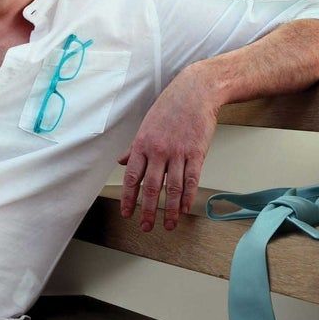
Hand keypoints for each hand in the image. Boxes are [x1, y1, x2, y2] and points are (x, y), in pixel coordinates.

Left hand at [119, 64, 220, 231]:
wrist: (195, 92)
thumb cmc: (170, 107)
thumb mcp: (146, 125)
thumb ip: (135, 147)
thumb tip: (122, 162)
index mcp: (142, 144)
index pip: (132, 177)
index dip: (128, 197)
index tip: (127, 213)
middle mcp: (158, 151)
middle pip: (151, 187)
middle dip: (147, 210)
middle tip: (145, 227)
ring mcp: (178, 153)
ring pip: (172, 188)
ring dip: (170, 210)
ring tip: (168, 225)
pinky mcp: (196, 153)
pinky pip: (191, 180)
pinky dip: (187, 198)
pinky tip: (184, 209)